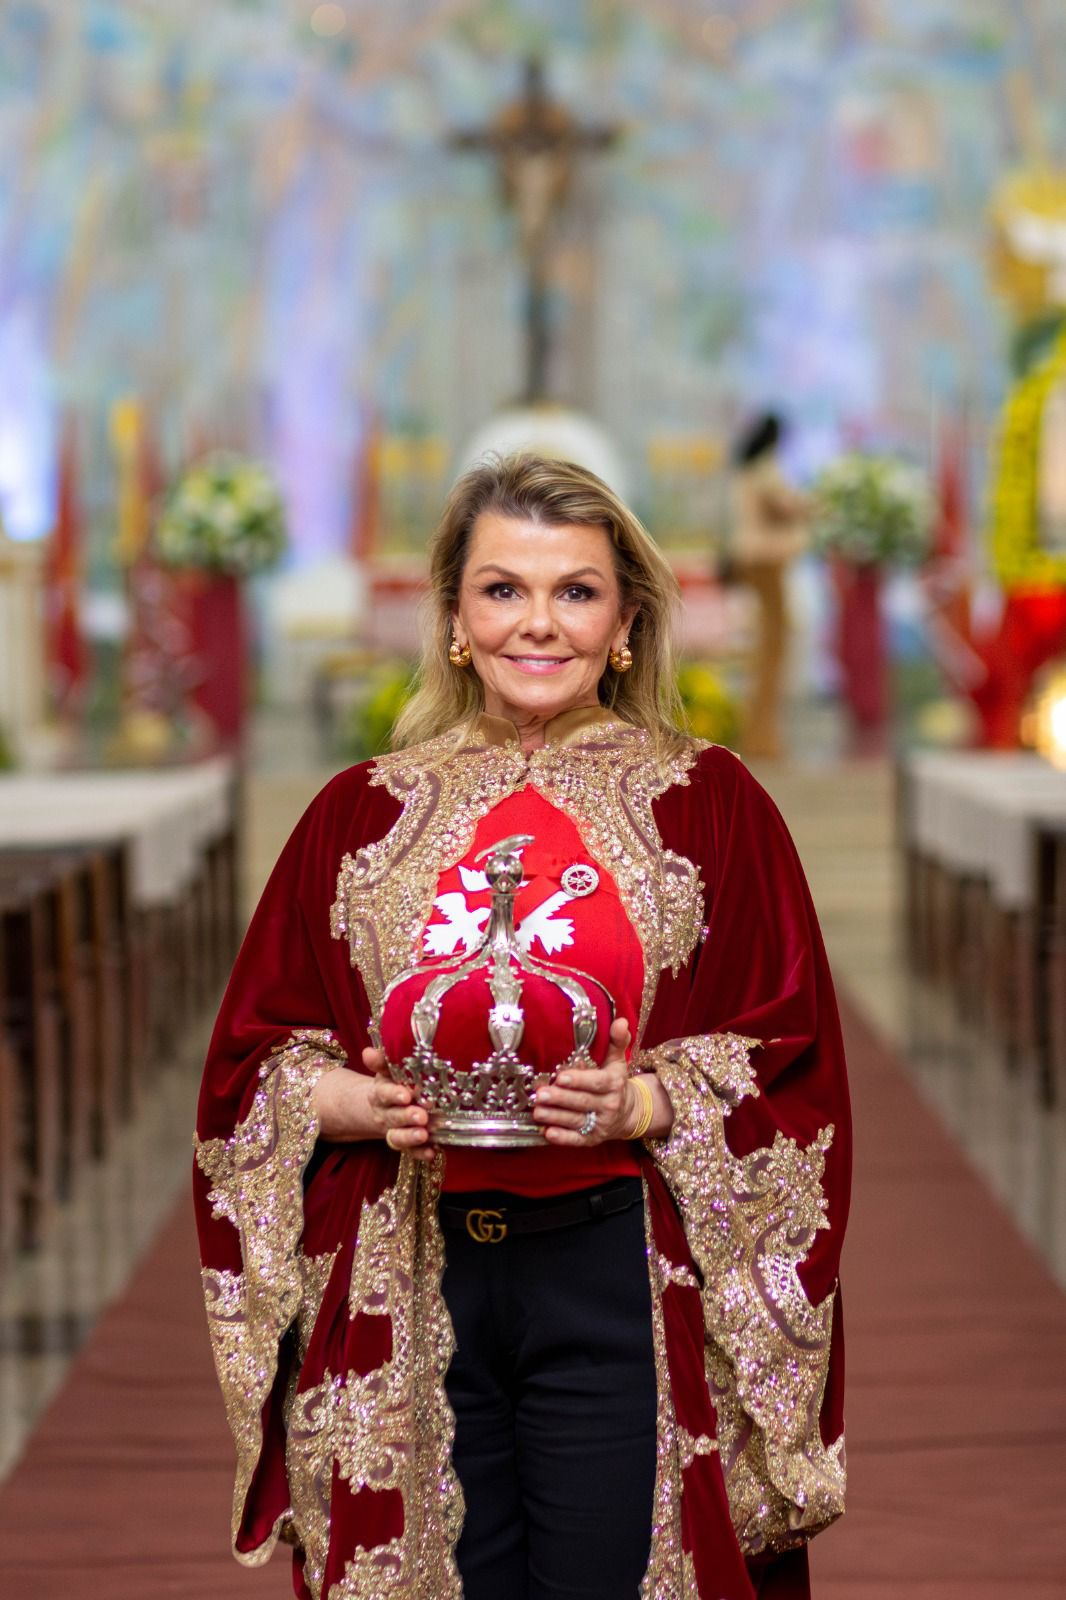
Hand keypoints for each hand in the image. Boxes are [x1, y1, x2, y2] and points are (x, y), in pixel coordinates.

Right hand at [311, 1054, 434, 1160]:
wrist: (380, 1107)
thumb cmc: (391, 1083)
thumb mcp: (386, 1071)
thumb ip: (381, 1061)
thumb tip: (368, 1052)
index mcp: (380, 1093)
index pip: (384, 1093)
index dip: (394, 1094)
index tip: (406, 1095)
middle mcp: (386, 1114)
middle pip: (393, 1116)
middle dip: (407, 1117)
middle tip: (421, 1116)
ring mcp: (395, 1130)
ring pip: (399, 1136)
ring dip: (411, 1137)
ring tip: (424, 1135)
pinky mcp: (406, 1144)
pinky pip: (411, 1151)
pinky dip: (420, 1153)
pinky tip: (432, 1152)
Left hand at [532, 1018, 640, 1145]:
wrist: (629, 1113)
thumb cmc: (615, 1081)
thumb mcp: (617, 1061)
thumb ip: (617, 1041)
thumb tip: (620, 1021)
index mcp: (613, 1084)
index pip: (596, 1083)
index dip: (579, 1081)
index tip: (561, 1077)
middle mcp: (609, 1106)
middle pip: (582, 1102)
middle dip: (560, 1099)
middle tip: (539, 1094)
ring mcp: (600, 1124)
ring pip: (576, 1121)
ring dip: (555, 1117)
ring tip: (537, 1111)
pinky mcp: (592, 1139)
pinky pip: (577, 1140)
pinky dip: (562, 1138)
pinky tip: (547, 1133)